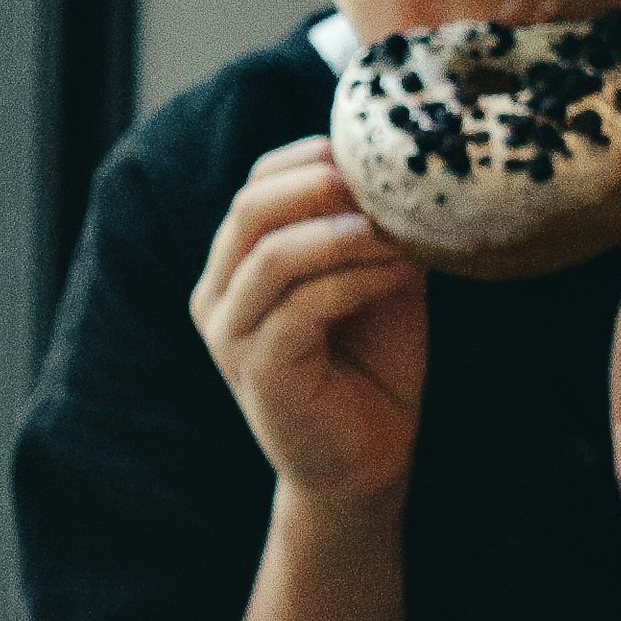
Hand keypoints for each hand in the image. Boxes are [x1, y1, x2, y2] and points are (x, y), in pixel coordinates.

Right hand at [192, 139, 429, 509]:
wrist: (367, 466)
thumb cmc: (372, 370)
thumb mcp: (377, 282)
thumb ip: (374, 232)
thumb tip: (402, 174)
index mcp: (238, 267)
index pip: (256, 187)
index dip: (309, 159)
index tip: (372, 154)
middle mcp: (219, 296)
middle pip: (250, 209)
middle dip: (318, 184)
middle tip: (381, 181)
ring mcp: (231, 337)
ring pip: (271, 256)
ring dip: (342, 233)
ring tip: (398, 229)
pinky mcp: (258, 373)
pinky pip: (299, 308)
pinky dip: (352, 280)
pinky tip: (398, 272)